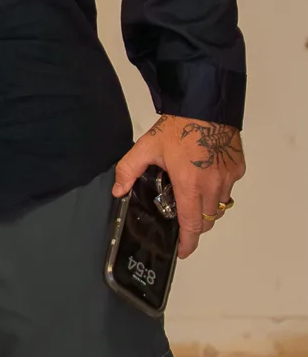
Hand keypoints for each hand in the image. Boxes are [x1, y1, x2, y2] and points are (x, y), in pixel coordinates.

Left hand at [113, 114, 245, 259]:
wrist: (205, 105)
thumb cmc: (179, 126)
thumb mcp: (146, 147)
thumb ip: (128, 170)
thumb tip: (118, 191)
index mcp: (189, 185)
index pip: (191, 225)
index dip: (187, 243)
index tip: (182, 251)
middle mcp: (212, 186)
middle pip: (208, 220)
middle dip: (195, 225)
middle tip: (182, 218)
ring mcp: (228, 178)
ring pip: (220, 206)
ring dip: (207, 207)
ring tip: (193, 194)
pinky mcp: (238, 169)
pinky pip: (229, 188)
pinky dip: (218, 189)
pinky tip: (205, 175)